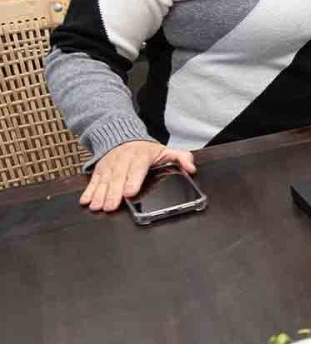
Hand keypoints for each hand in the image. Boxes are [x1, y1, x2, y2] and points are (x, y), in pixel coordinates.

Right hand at [81, 140, 195, 212]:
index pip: (137, 168)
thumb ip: (182, 158)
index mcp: (141, 156)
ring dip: (99, 194)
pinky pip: (93, 180)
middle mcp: (123, 160)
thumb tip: (191, 168)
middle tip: (111, 206)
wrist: (123, 137)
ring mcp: (110, 165)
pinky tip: (86, 201)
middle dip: (113, 192)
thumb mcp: (167, 151)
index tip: (130, 192)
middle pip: (118, 177)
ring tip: (97, 206)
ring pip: (104, 180)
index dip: (132, 180)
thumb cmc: (147, 150)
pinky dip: (89, 190)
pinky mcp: (99, 169)